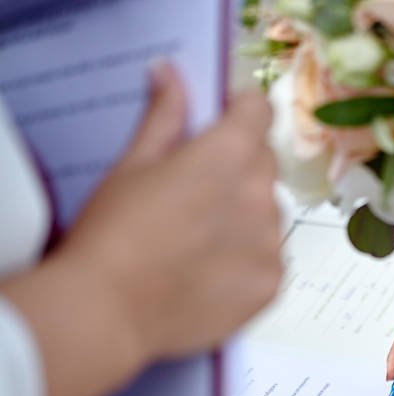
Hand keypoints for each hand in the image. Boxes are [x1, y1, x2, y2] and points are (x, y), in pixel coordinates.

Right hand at [55, 61, 282, 362]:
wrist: (108, 311)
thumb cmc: (113, 234)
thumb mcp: (133, 164)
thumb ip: (165, 116)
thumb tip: (172, 73)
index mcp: (228, 154)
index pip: (259, 112)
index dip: (239, 114)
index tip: (221, 125)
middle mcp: (260, 195)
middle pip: (265, 164)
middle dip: (238, 168)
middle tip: (195, 194)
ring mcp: (271, 243)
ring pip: (269, 213)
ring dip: (245, 217)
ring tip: (197, 240)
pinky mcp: (273, 284)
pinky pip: (271, 257)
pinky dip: (249, 259)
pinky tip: (210, 271)